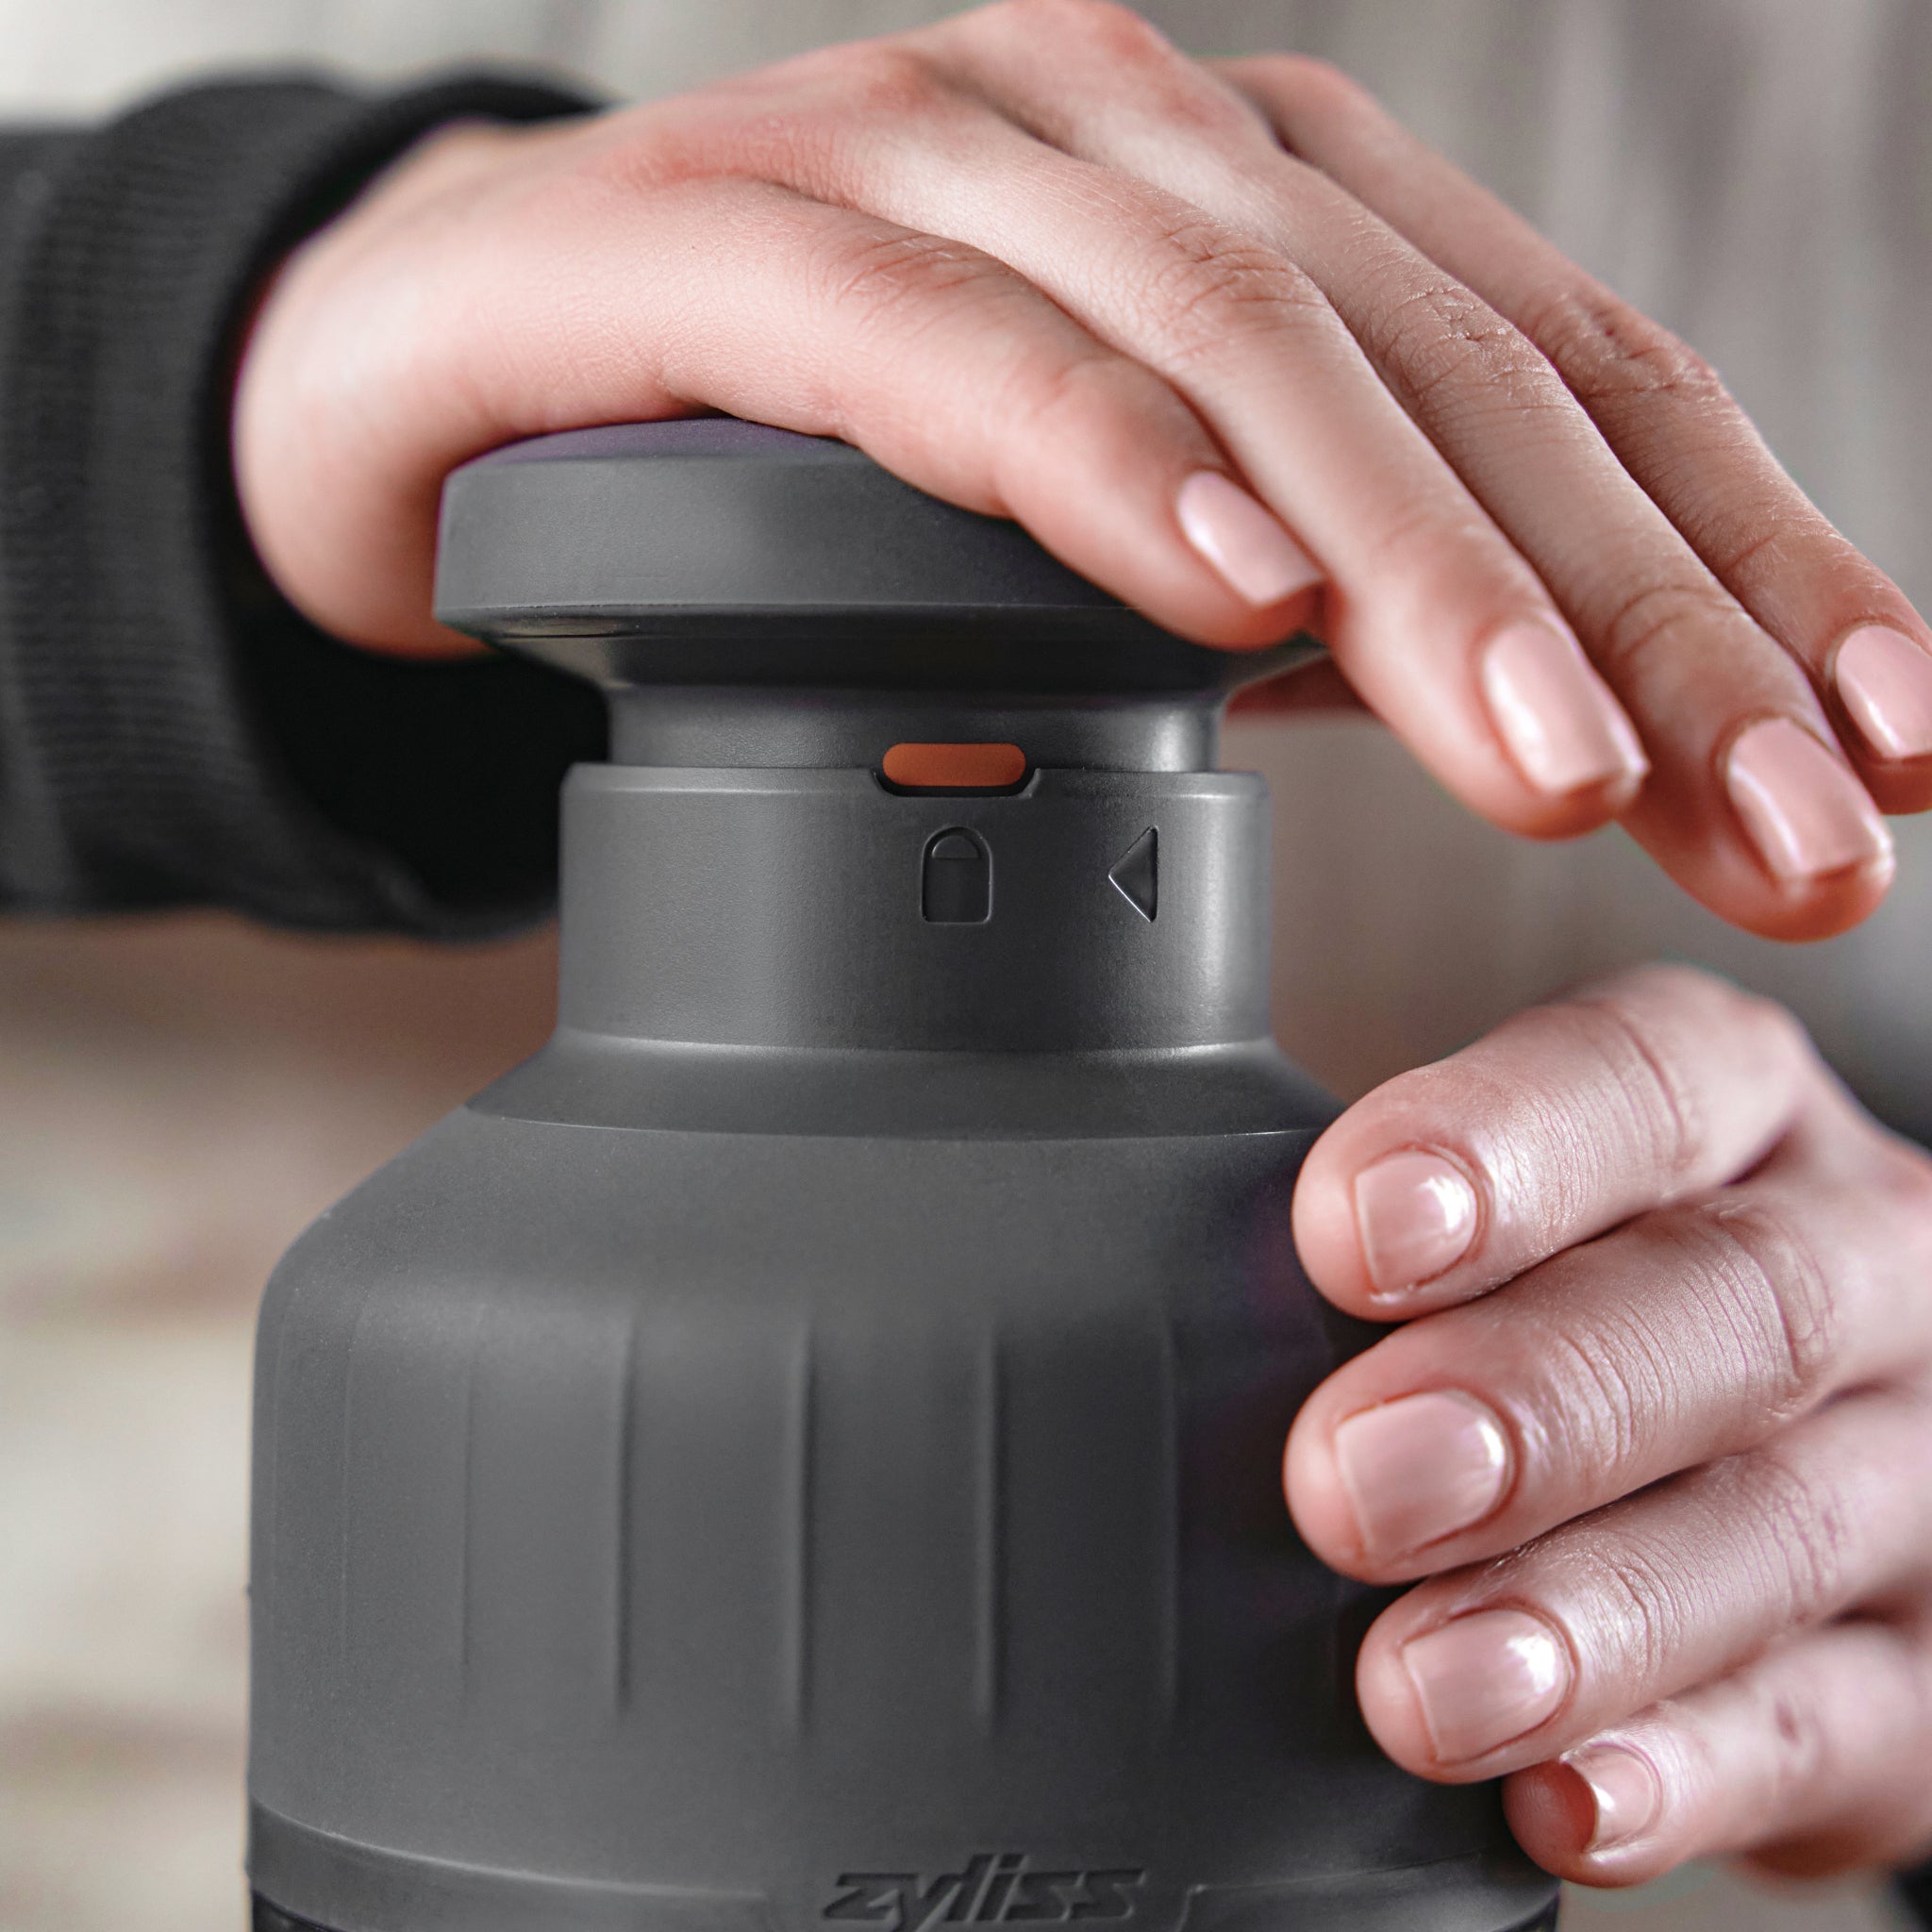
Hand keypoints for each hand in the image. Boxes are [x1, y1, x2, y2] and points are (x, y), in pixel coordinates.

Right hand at [234, 0, 1931, 938]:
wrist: (460, 360)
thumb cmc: (800, 460)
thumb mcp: (1103, 528)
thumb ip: (1299, 577)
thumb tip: (1521, 708)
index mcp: (1254, 203)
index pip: (1563, 375)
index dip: (1748, 560)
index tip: (1887, 760)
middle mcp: (1132, 136)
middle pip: (1452, 365)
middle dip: (1645, 610)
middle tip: (1784, 831)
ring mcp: (934, 159)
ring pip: (1238, 340)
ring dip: (1421, 565)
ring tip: (1563, 775)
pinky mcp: (733, 239)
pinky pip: (949, 353)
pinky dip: (1100, 469)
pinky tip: (1227, 606)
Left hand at [1286, 965, 1931, 1883]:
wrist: (1787, 1439)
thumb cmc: (1577, 1288)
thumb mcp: (1508, 1201)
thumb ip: (1389, 1230)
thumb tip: (1182, 1302)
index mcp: (1734, 1112)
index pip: (1645, 1079)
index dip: (1500, 1148)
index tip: (1349, 1234)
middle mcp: (1853, 1266)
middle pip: (1737, 1307)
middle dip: (1536, 1398)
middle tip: (1352, 1483)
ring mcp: (1907, 1470)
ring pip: (1780, 1531)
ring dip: (1585, 1616)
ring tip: (1422, 1684)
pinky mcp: (1917, 1682)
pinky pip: (1823, 1731)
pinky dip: (1683, 1773)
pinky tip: (1561, 1800)